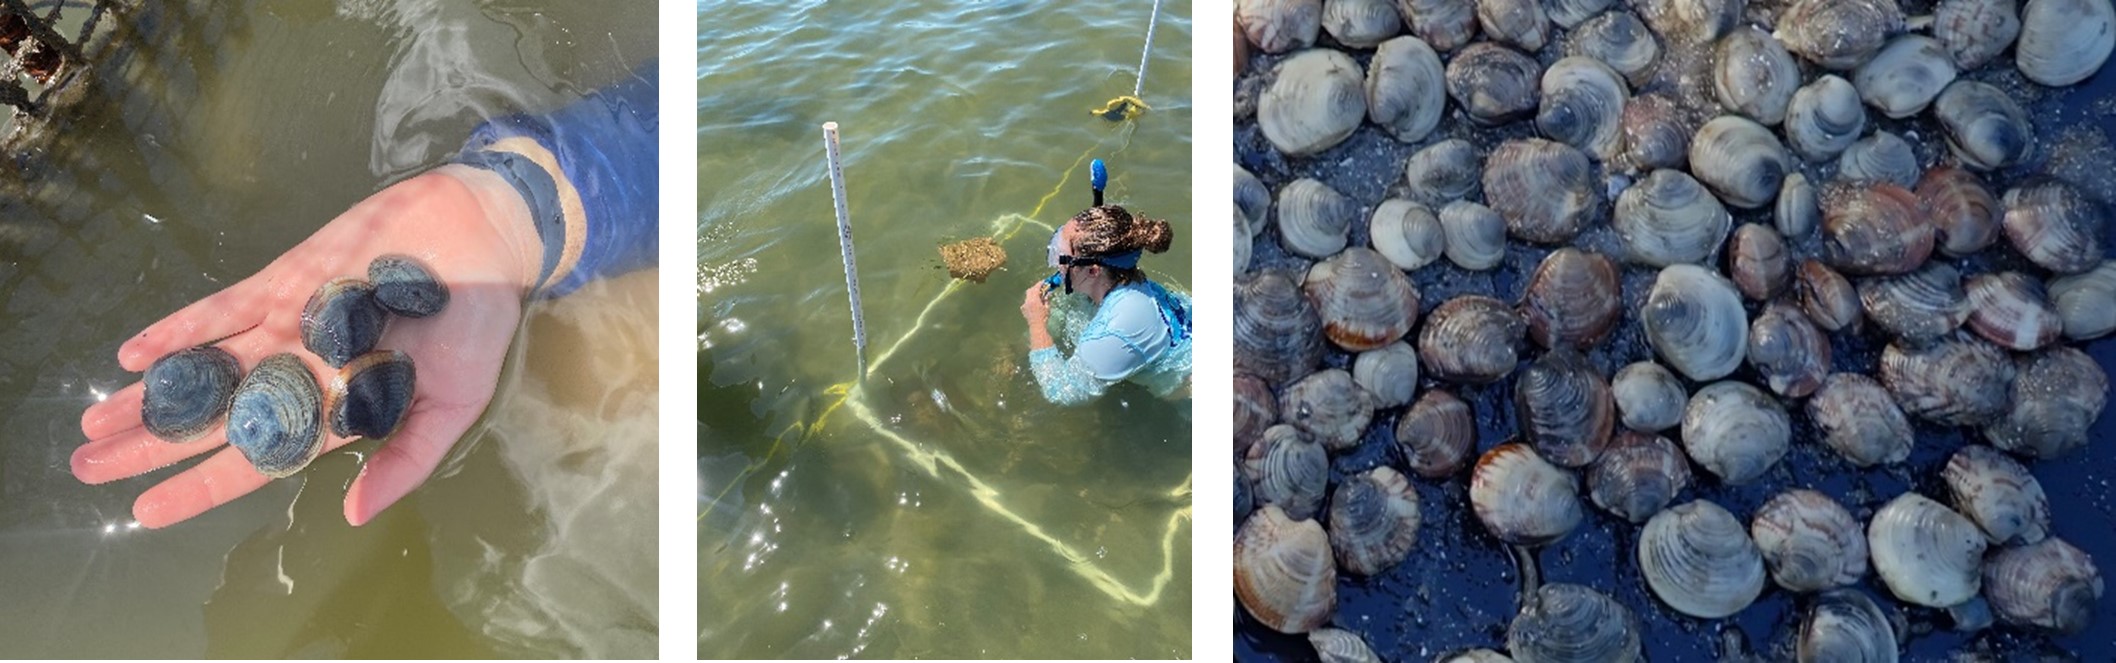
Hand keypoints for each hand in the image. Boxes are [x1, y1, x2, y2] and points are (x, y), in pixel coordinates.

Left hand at [73, 165, 544, 527]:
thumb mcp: (457, 402)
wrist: (484, 236)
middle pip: (213, 417)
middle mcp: (301, 370)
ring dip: (149, 395)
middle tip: (87, 467)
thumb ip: (408, 458)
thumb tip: (353, 514)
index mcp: (341, 410)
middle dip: (151, 444)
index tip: (146, 511)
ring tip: (91, 423)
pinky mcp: (284, 279)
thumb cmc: (477, 323)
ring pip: (205, 367)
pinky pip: (220, 308)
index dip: (202, 486)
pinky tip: (135, 354)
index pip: (258, 458)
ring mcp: (287, 323)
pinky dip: (179, 330)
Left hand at [1020, 281, 1050, 325]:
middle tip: (1042, 288)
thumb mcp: (1047, 307)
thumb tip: (1047, 293)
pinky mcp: (1023, 309)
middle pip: (1030, 290)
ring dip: (1033, 294)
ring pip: (1028, 295)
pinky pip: (1027, 301)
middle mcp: (1027, 301)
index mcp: (1034, 300)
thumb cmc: (1043, 317)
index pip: (1036, 288)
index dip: (1040, 284)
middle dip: (1036, 288)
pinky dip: (1031, 299)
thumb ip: (1046, 299)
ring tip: (1039, 296)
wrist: (1036, 326)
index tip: (1044, 281)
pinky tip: (1035, 303)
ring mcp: (1024, 305)